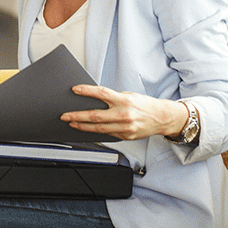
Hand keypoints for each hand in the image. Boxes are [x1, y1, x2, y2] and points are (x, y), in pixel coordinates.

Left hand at [61, 85, 191, 140]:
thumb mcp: (128, 96)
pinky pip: (107, 134)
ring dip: (82, 126)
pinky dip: (95, 132)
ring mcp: (125, 128)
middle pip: (95, 116)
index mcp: (124, 101)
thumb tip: (93, 99)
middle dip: (77, 116)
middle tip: (65, 115)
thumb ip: (112, 98)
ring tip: (72, 123)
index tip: (75, 90)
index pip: (101, 94)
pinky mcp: (126, 137)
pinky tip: (87, 129)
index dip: (86, 91)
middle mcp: (124, 115)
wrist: (162, 118)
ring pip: (98, 129)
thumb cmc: (144, 105)